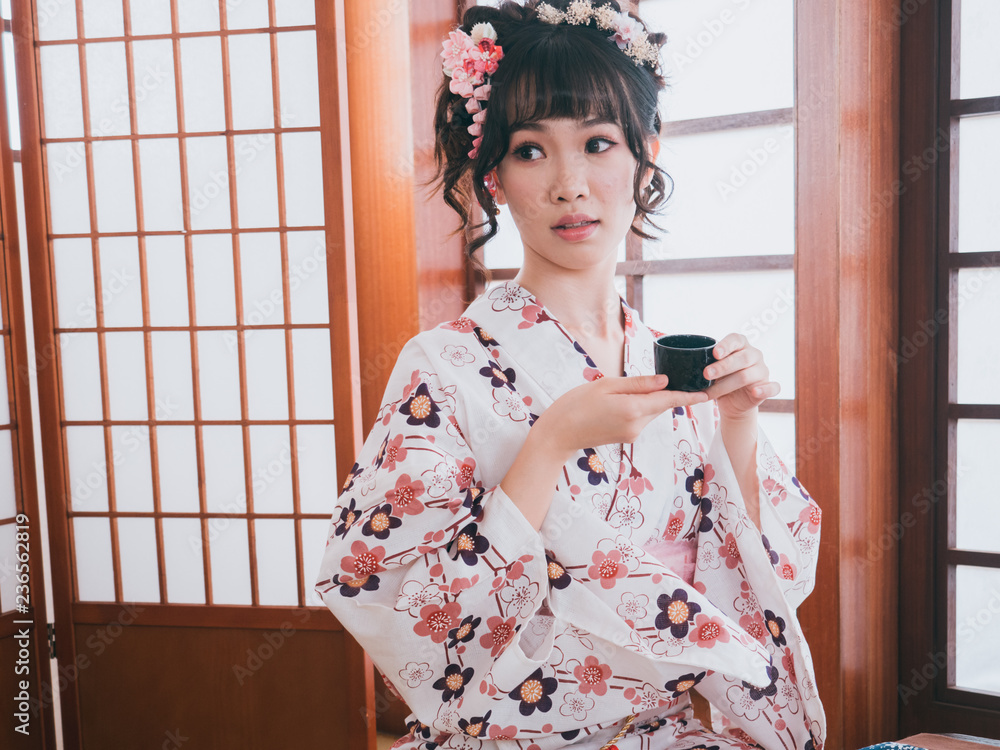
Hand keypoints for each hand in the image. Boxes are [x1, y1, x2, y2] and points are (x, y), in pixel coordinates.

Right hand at [533, 374, 708, 457]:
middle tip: (666, 377)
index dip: (689, 396)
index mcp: (633, 409)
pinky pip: (640, 418)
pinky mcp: (626, 438)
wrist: (559, 434)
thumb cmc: (576, 404)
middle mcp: (637, 425)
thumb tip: (664, 381)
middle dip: (666, 392)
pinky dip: (638, 407)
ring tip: (625, 389)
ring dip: (648, 399)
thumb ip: (637, 384)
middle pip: (661, 405)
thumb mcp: (606, 385)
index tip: (707, 392)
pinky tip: (620, 401)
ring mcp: (632, 434)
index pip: (669, 400)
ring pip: (651, 412)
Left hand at [703, 334, 779, 420]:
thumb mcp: (712, 370)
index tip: (715, 353)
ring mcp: (762, 371)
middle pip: (741, 358)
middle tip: (706, 374)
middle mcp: (754, 355)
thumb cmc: (721, 380)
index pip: (736, 339)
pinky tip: (755, 391)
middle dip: (722, 367)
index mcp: (741, 346)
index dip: (725, 345)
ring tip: (710, 392)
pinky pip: (772, 387)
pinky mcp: (768, 387)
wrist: (733, 402)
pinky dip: (765, 390)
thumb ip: (706, 364)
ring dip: (726, 385)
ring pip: (747, 375)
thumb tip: (688, 363)